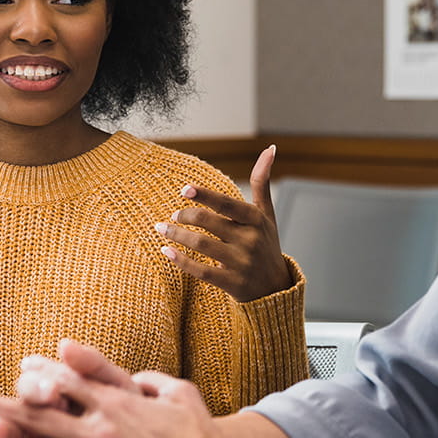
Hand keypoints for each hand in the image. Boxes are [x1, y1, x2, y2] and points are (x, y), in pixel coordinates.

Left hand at [154, 145, 289, 302]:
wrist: (276, 288)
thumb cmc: (266, 244)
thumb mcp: (267, 214)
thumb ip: (263, 182)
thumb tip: (270, 148)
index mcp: (256, 220)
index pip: (228, 204)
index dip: (206, 196)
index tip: (184, 190)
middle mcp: (250, 241)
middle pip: (210, 223)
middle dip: (186, 216)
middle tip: (174, 214)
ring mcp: (241, 263)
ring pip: (202, 245)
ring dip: (177, 235)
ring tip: (162, 228)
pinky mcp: (232, 284)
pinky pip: (201, 271)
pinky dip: (181, 260)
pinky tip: (166, 251)